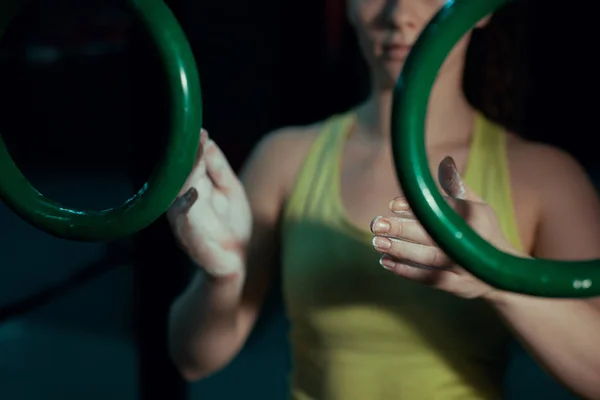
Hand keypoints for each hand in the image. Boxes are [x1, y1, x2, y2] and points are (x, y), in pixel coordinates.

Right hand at [167, 130, 251, 277]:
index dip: (192, 152)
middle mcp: (184, 213)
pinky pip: (193, 239)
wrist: (238, 263)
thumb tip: (206, 140)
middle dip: (187, 168)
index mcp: (190, 195)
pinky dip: (190, 223)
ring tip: (192, 171)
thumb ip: (218, 168)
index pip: (188, 170)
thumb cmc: (230, 224)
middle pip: (181, 188)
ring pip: (181, 212)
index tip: (200, 133)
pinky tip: (191, 204)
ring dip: (185, 191)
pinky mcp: (201, 254)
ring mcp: (189, 234)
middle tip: (196, 147)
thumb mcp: (230, 190)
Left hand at [370, 157, 519, 299]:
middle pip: (434, 235)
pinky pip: (429, 279)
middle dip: (403, 230)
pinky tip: (386, 261)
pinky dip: (406, 271)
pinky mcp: (459, 287)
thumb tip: (445, 161)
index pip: (443, 209)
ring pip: (429, 259)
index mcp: (476, 218)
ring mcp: (466, 266)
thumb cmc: (483, 232)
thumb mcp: (479, 207)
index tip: (392, 204)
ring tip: (377, 242)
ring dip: (401, 251)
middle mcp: (472, 242)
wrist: (504, 274)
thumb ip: (458, 187)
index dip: (417, 207)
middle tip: (377, 224)